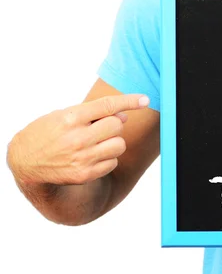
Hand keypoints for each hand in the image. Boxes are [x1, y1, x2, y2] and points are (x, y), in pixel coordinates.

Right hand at [7, 94, 148, 185]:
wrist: (25, 161)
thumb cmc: (48, 132)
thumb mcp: (63, 115)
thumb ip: (92, 114)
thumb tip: (123, 116)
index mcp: (71, 118)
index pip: (107, 106)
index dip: (129, 101)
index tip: (145, 99)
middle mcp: (78, 138)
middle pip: (117, 126)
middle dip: (114, 124)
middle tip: (101, 127)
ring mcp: (82, 158)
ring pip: (119, 145)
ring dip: (113, 142)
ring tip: (96, 142)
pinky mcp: (85, 174)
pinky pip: (113, 162)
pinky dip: (108, 158)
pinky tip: (92, 156)